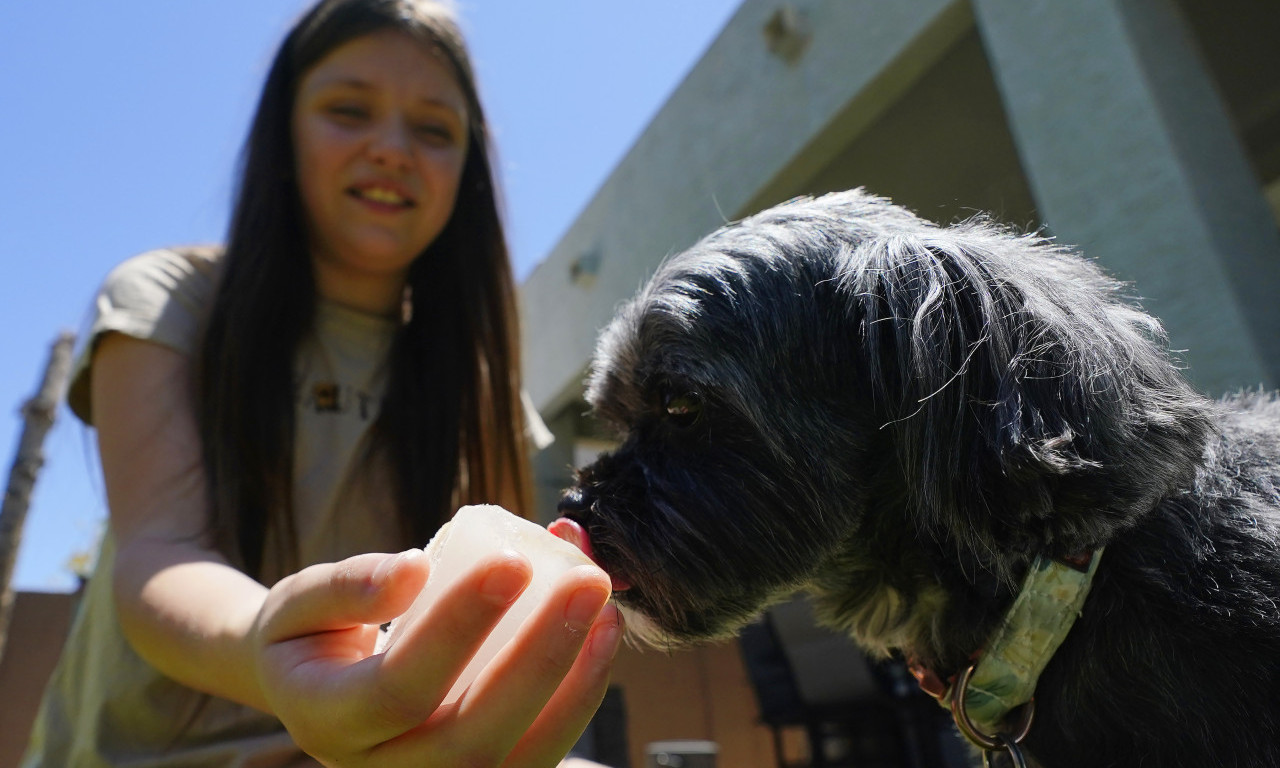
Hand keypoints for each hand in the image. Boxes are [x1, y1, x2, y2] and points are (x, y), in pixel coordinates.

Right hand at [251, 548, 622, 766]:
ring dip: (574, 686)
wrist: (315, 693)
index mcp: (328, 723)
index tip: (511, 560)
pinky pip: (536, 758)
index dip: (459, 626)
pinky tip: (602, 642)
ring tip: (606, 613)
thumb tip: (416, 570)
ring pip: (515, 760)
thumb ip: (347, 585)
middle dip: (539, 656)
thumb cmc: (310, 638)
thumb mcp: (298, 603)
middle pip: (471, 734)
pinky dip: (578, 703)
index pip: (401, 685)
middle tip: (585, 582)